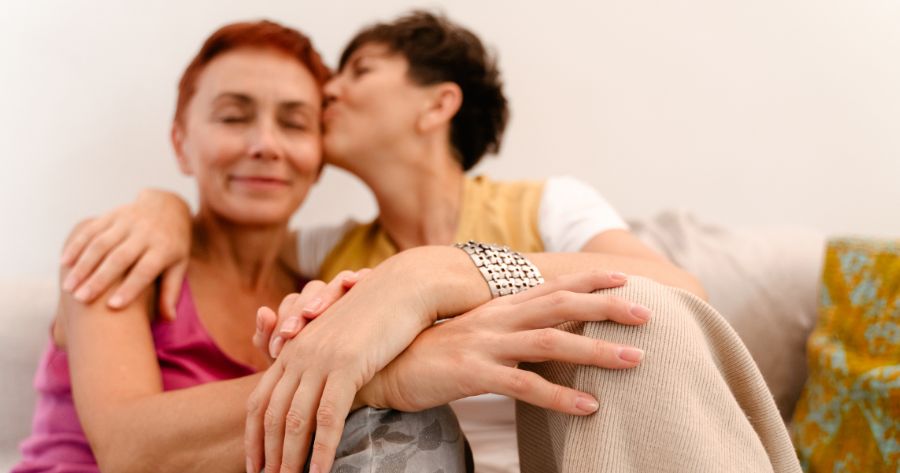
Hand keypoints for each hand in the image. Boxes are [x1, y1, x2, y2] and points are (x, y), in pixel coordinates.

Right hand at [60, 189, 190, 319]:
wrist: (167, 206)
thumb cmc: (173, 245)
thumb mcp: (179, 264)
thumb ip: (171, 291)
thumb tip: (169, 319)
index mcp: (164, 249)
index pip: (145, 271)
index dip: (130, 288)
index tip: (112, 307)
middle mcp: (145, 234)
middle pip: (119, 258)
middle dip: (99, 279)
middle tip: (81, 300)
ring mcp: (128, 222)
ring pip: (101, 244)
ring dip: (83, 265)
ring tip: (68, 287)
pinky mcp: (113, 215)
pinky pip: (92, 230)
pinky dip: (77, 245)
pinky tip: (64, 262)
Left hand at [244, 255, 450, 472]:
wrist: (404, 288)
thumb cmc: (377, 315)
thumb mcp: (340, 339)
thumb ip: (322, 364)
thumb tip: (318, 400)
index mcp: (294, 347)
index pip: (260, 399)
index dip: (254, 437)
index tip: (255, 465)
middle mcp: (299, 352)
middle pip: (272, 413)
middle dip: (268, 454)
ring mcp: (320, 358)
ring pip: (295, 419)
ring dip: (290, 459)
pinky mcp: (346, 365)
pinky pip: (328, 417)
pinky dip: (322, 450)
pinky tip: (321, 472)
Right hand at [360, 270, 648, 414]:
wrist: (380, 365)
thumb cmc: (426, 352)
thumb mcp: (470, 334)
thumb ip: (503, 329)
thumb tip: (535, 333)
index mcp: (496, 307)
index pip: (551, 286)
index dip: (588, 280)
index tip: (625, 277)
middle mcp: (495, 319)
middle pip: (561, 306)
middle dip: (606, 307)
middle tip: (647, 313)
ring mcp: (485, 344)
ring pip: (551, 343)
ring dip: (596, 352)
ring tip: (635, 361)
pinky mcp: (473, 373)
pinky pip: (524, 385)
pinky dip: (559, 398)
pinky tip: (589, 408)